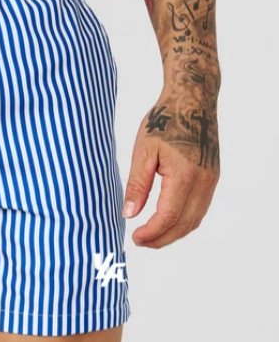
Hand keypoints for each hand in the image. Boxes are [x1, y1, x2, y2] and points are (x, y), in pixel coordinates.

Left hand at [122, 88, 219, 248]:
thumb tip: (129, 214)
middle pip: (185, 224)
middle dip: (162, 238)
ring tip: (151, 234)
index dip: (151, 232)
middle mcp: (203, 181)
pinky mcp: (213, 177)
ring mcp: (211, 180)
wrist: (193, 100)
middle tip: (140, 241)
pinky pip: (200, 208)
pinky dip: (184, 220)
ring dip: (174, 232)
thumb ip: (137, 184)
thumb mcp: (143, 151)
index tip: (135, 237)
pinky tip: (167, 220)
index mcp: (185, 175)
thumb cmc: (165, 121)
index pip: (168, 216)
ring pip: (195, 219)